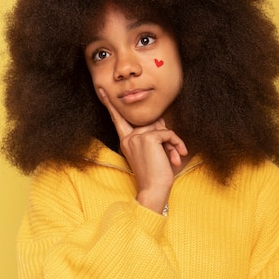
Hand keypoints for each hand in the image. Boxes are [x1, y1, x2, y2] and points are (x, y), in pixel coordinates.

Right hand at [99, 88, 187, 212]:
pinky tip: (176, 157)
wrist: (154, 190)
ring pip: (161, 128)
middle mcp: (128, 137)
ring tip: (174, 157)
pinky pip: (168, 134)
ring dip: (172, 142)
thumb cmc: (154, 175)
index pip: (118, 118)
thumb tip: (161, 122)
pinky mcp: (148, 138)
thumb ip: (152, 134)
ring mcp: (137, 137)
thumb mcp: (151, 151)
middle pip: (151, 122)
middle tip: (173, 152)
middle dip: (165, 135)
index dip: (110, 104)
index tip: (102, 89)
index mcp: (125, 140)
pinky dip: (176, 144)